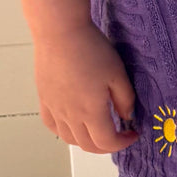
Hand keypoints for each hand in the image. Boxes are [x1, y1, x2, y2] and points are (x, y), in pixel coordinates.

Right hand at [34, 23, 138, 153]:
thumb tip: (126, 117)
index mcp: (91, 111)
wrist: (60, 31)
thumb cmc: (90, 49)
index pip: (107, 143)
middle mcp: (69, 114)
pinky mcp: (44, 98)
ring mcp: (54, 107)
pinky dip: (64, 131)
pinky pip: (51, 125)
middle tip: (119, 134)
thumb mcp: (118, 75)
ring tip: (98, 129)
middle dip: (107, 145)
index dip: (123, 143)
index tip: (132, 133)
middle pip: (87, 145)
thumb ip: (125, 100)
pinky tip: (74, 122)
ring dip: (86, 141)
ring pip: (69, 139)